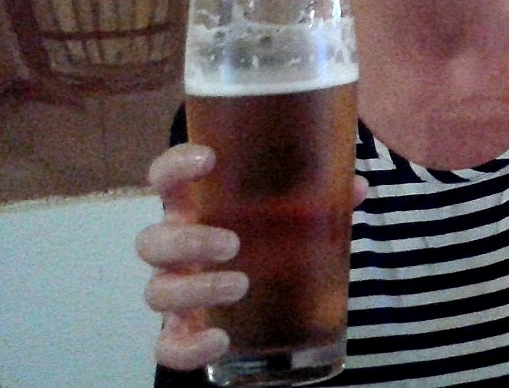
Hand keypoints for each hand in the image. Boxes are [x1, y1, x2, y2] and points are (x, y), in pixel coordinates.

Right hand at [136, 144, 367, 369]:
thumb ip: (321, 195)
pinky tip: (221, 340)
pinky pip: (168, 346)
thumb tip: (357, 186)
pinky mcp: (184, 331)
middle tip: (233, 244)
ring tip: (240, 285)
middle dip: (187, 241)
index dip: (175, 165)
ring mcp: (177, 290)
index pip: (165, 178)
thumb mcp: (295, 210)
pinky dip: (188, 348)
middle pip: (150, 242)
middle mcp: (177, 247)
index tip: (207, 159)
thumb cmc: (270, 233)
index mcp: (197, 207)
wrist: (269, 285)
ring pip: (156, 293)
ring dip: (195, 289)